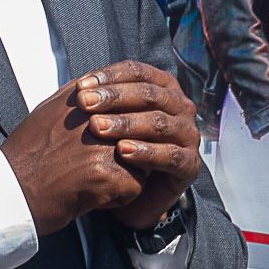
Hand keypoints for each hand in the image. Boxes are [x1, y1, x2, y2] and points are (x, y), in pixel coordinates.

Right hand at [4, 73, 147, 233]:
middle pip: (141, 128)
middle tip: (104, 164)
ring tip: (96, 179)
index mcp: (84, 98)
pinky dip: (120, 196)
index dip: (128, 122)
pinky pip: (137, 186)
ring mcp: (104, 145)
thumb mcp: (48, 111)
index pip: (130, 98)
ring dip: (128, 173)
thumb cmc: (27, 156)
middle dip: (132, 146)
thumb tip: (98, 87)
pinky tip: (94, 195)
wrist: (9, 192)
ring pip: (144, 157)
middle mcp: (98, 116)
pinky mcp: (109, 175)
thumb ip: (78, 97)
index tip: (118, 137)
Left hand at [80, 62, 203, 230]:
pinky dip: (146, 152)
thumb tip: (78, 85)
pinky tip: (122, 151)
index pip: (139, 72)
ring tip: (97, 127)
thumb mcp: (109, 120)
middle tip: (85, 103)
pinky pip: (171, 155)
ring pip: (159, 123)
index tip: (81, 86)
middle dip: (114, 97)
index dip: (110, 77)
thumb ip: (101, 101)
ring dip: (126, 123)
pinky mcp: (191, 164)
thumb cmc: (118, 152)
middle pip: (149, 94)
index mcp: (163, 88)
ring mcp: (188, 135)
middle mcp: (181, 107)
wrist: (132, 195)